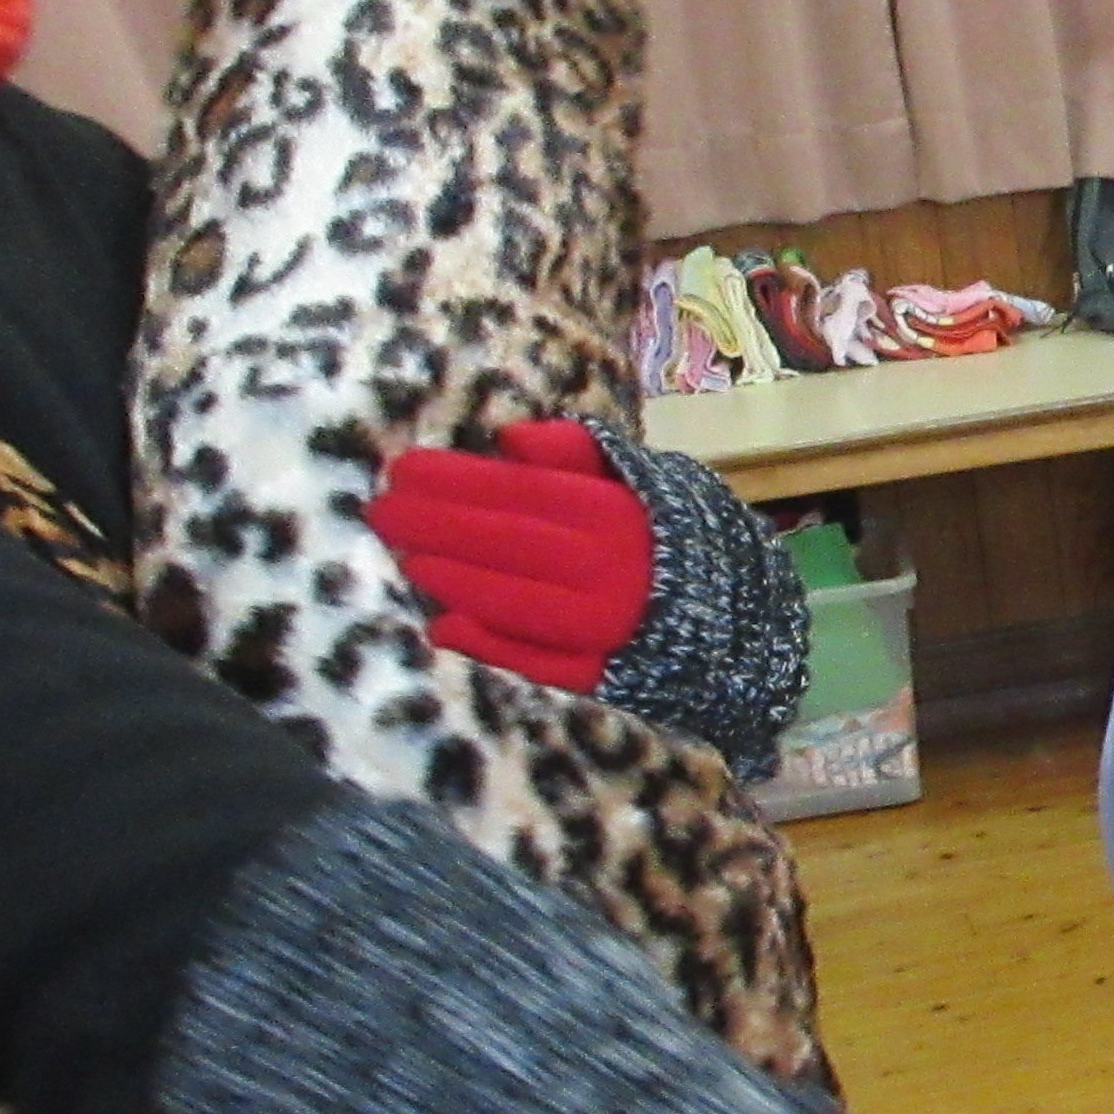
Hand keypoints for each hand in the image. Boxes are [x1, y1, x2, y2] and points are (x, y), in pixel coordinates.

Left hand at [367, 420, 649, 691]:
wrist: (733, 620)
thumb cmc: (671, 535)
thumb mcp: (640, 477)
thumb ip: (576, 453)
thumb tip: (508, 437)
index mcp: (614, 515)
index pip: (519, 493)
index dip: (456, 481)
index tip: (401, 468)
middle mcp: (607, 570)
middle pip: (508, 543)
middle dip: (437, 526)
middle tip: (380, 511)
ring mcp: (603, 628)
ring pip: (514, 602)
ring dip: (454, 581)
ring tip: (406, 560)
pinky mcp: (601, 676)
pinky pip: (536, 662)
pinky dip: (488, 645)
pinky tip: (441, 626)